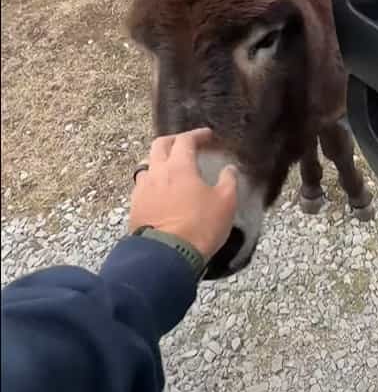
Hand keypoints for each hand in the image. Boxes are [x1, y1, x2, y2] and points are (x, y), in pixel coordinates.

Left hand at [129, 129, 237, 260]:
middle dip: (174, 141)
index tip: (207, 136)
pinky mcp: (135, 207)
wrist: (167, 256)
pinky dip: (152, 181)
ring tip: (171, 167)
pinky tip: (160, 191)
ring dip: (159, 160)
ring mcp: (142, 190)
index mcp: (179, 166)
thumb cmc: (200, 226)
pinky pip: (142, 186)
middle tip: (186, 145)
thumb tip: (229, 169)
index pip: (185, 140)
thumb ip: (228, 181)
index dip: (197, 135)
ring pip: (147, 164)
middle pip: (160, 145)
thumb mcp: (225, 203)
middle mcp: (157, 172)